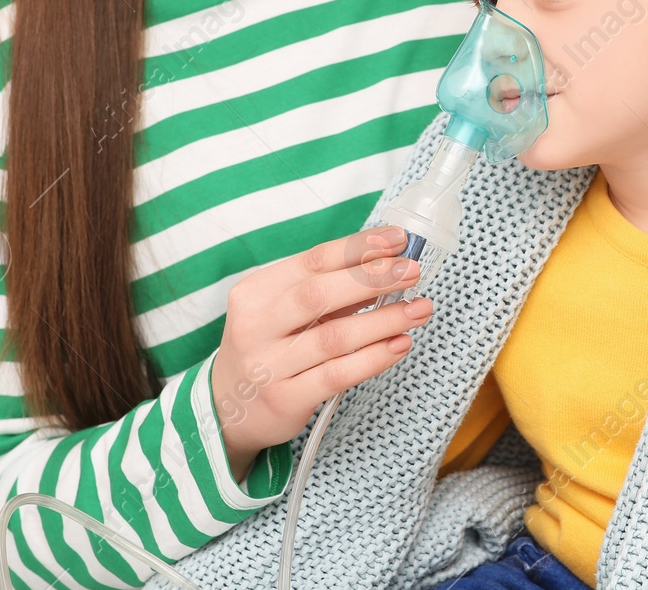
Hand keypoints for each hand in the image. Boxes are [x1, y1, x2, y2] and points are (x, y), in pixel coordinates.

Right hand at [211, 226, 433, 480]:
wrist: (227, 408)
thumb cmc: (268, 347)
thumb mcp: (282, 310)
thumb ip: (326, 289)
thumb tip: (386, 265)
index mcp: (256, 291)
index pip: (313, 260)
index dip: (359, 248)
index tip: (398, 239)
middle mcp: (256, 326)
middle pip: (319, 294)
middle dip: (372, 279)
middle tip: (413, 271)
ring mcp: (268, 365)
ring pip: (334, 336)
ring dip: (384, 320)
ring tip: (419, 309)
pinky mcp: (284, 400)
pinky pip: (337, 375)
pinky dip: (374, 358)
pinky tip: (400, 344)